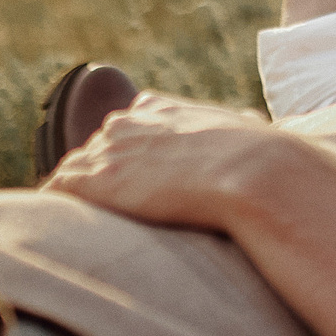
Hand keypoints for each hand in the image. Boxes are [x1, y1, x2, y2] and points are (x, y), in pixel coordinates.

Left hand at [44, 92, 335, 233]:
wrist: (262, 176)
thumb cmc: (268, 166)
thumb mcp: (255, 141)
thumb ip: (247, 139)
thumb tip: (276, 148)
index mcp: (166, 110)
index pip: (131, 123)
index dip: (133, 151)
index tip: (137, 174)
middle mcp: (132, 123)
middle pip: (98, 145)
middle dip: (100, 172)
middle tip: (108, 206)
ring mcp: (112, 151)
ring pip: (75, 168)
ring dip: (78, 193)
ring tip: (78, 223)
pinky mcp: (97, 180)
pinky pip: (59, 189)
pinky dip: (59, 205)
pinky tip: (62, 225)